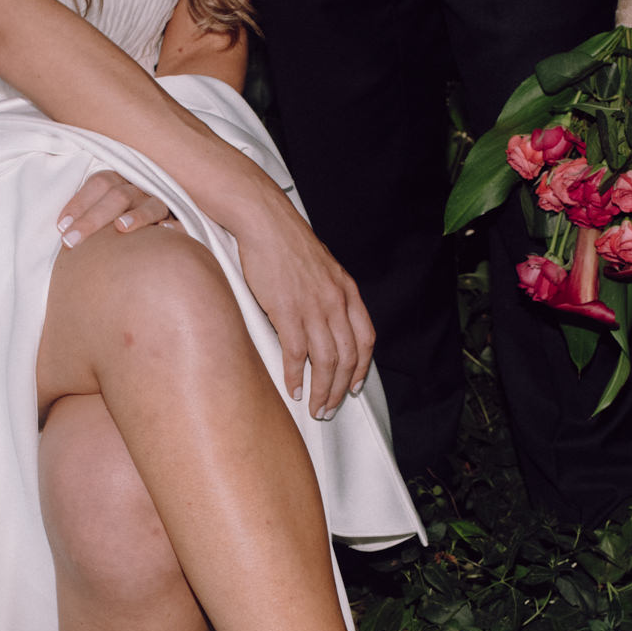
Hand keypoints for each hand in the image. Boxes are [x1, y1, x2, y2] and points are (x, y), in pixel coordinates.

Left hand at [56, 170, 176, 247]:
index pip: (99, 183)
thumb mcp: (102, 218)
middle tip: (71, 241)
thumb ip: (86, 218)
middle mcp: (142, 191)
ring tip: (120, 228)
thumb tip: (60, 230)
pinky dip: (173, 228)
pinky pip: (181, 223)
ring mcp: (164, 206)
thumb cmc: (118, 229)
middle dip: (93, 218)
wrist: (163, 241)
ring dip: (136, 215)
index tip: (61, 227)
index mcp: (121, 183)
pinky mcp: (183, 224)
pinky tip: (164, 233)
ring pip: (150, 205)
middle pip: (118, 195)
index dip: (79, 202)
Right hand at [229, 200, 374, 420]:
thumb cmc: (288, 244)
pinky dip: (295, 376)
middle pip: (347, 358)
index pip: (365, 340)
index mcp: (347, 292)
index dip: (362, 369)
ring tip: (315, 407)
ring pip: (325, 362)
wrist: (265, 222)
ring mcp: (312, 308)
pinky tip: (293, 389)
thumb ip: (330, 295)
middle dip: (341, 389)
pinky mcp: (286, 311)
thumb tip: (327, 321)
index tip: (355, 387)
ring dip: (322, 391)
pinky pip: (296, 353)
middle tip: (330, 408)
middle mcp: (335, 302)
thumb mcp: (324, 268)